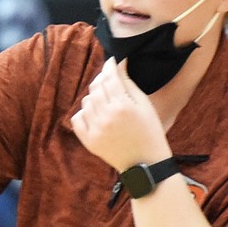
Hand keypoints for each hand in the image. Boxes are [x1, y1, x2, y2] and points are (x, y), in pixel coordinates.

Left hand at [70, 58, 169, 173]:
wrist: (146, 163)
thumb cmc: (150, 131)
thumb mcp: (144, 104)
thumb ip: (129, 82)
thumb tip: (119, 63)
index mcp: (123, 106)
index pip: (109, 77)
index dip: (109, 66)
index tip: (111, 62)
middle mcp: (107, 117)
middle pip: (95, 87)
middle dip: (102, 80)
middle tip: (109, 82)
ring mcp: (96, 130)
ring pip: (86, 102)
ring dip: (94, 97)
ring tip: (105, 101)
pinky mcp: (90, 142)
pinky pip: (77, 119)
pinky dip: (83, 113)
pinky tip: (95, 114)